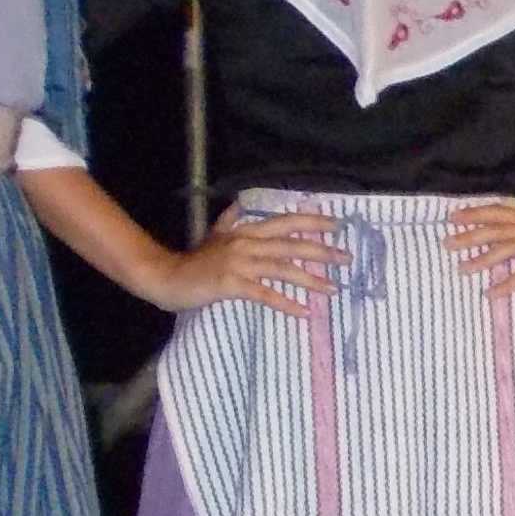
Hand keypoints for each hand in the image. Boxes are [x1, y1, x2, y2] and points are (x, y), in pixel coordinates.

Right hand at [154, 206, 345, 318]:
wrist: (167, 277)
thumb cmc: (194, 259)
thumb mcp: (213, 234)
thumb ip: (230, 220)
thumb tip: (239, 203)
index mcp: (246, 231)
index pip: (286, 222)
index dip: (312, 221)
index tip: (338, 225)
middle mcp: (246, 243)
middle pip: (291, 244)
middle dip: (322, 251)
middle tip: (347, 259)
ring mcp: (239, 263)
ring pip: (283, 269)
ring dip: (311, 279)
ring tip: (333, 289)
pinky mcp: (232, 284)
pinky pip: (265, 294)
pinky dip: (287, 303)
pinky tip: (305, 312)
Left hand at [447, 199, 514, 302]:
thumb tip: (489, 246)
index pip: (502, 210)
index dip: (477, 211)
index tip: (452, 216)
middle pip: (500, 227)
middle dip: (471, 234)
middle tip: (447, 243)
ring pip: (510, 247)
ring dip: (483, 258)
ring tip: (463, 269)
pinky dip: (508, 283)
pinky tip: (491, 292)